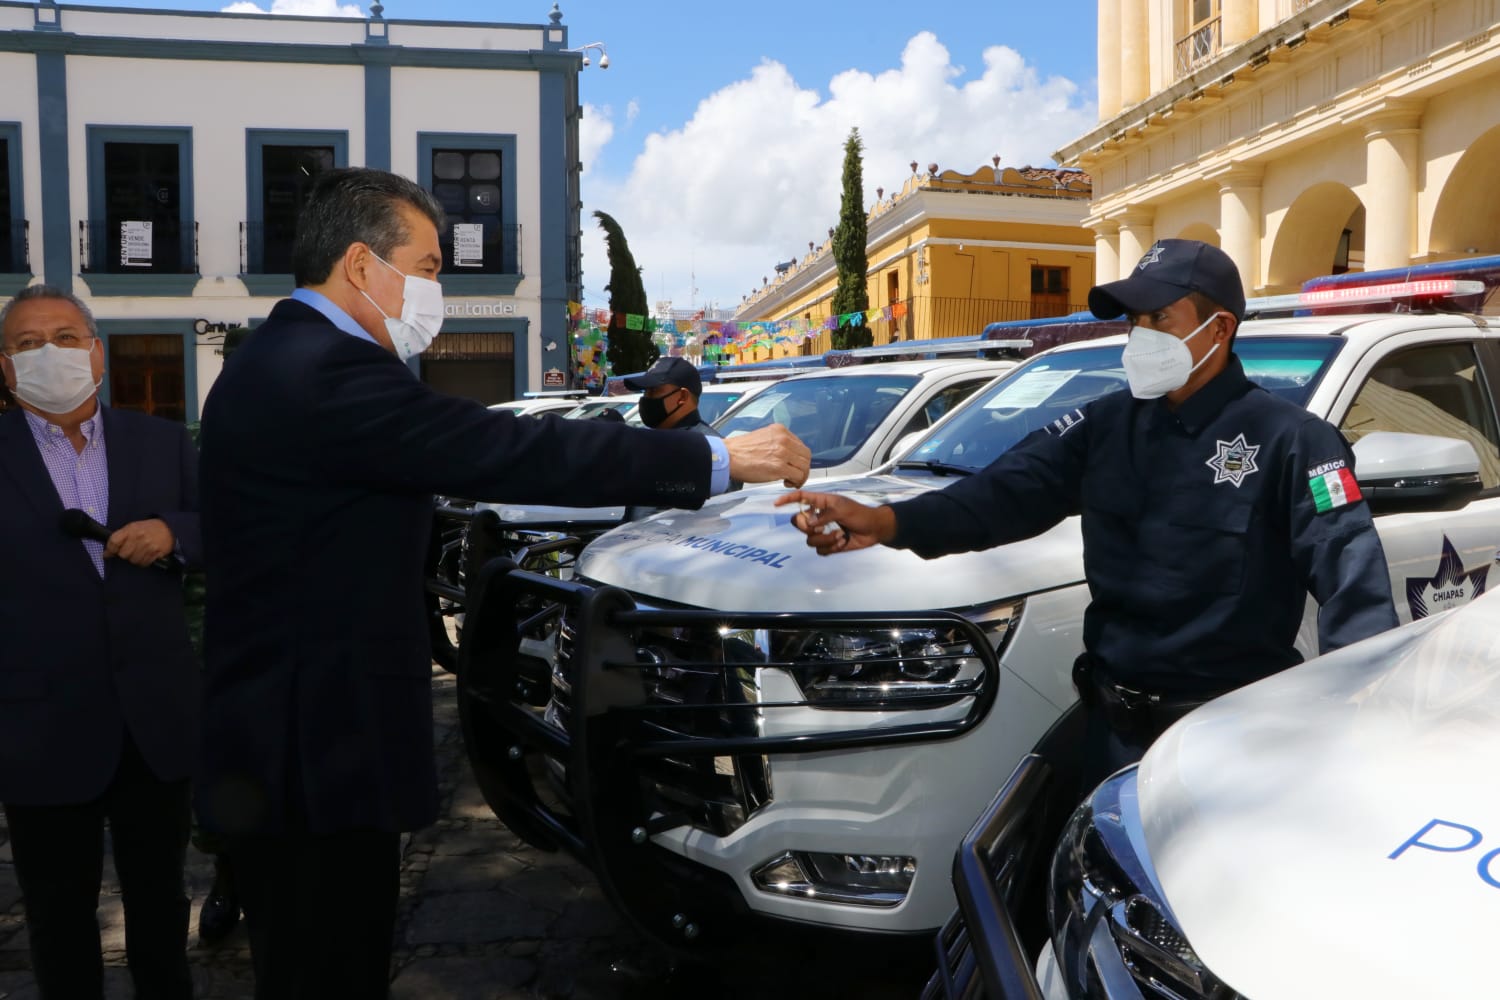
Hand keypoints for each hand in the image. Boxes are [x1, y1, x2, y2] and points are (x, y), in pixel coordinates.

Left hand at [105, 518, 174, 566]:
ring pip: (133, 560)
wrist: (169, 528)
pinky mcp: (156, 553)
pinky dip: (143, 561)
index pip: (114, 542)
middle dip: (125, 554)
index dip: (110, 550)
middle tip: (130, 551)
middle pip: (123, 554)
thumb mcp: (133, 527)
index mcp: (131, 529)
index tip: (109, 553)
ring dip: (135, 559)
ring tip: (139, 552)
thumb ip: (120, 538)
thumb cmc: (148, 528)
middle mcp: (139, 537)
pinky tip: (146, 555)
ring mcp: (148, 546)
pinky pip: (144, 563)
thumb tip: (106, 553)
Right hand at [725, 423, 811, 487]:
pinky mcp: (780, 467)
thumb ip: (778, 443)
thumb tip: (788, 455)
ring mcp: (783, 453)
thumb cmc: (740, 451)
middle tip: (795, 475)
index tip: (794, 465)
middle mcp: (784, 439)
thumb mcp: (763, 438)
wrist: (728, 456)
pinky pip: (798, 476)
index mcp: (780, 431)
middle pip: (806, 456)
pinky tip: (786, 483)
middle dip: (803, 468)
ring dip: (800, 476)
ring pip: (804, 466)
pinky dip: (796, 482)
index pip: (800, 445)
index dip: (799, 458)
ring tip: (790, 480)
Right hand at [773, 490, 896, 555]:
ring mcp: (822, 532)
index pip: (800, 498)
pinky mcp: (828, 545)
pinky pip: (820, 550)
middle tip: (821, 527)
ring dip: (826, 539)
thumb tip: (810, 522)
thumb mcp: (842, 509)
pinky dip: (831, 548)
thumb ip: (825, 515)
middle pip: (799, 523)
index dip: (787, 500)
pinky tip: (842, 542)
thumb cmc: (860, 514)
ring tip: (840, 535)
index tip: (776, 504)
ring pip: (810, 540)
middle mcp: (818, 517)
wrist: (874, 530)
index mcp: (820, 503)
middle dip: (808, 527)